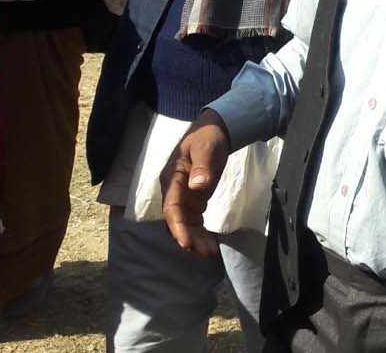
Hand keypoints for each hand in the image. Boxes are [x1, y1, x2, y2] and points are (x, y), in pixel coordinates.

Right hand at [161, 110, 230, 257]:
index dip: (178, 226)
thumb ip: (202, 166)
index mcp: (173, 179)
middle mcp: (175, 190)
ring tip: (210, 253)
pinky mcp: (195, 199)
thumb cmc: (208, 137)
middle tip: (205, 252)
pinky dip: (201, 232)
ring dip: (196, 238)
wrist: (213, 132)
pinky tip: (210, 244)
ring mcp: (185, 196)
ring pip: (187, 222)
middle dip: (189, 237)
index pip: (172, 207)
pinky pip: (195, 220)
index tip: (186, 243)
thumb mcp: (206, 148)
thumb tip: (198, 186)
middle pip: (178, 219)